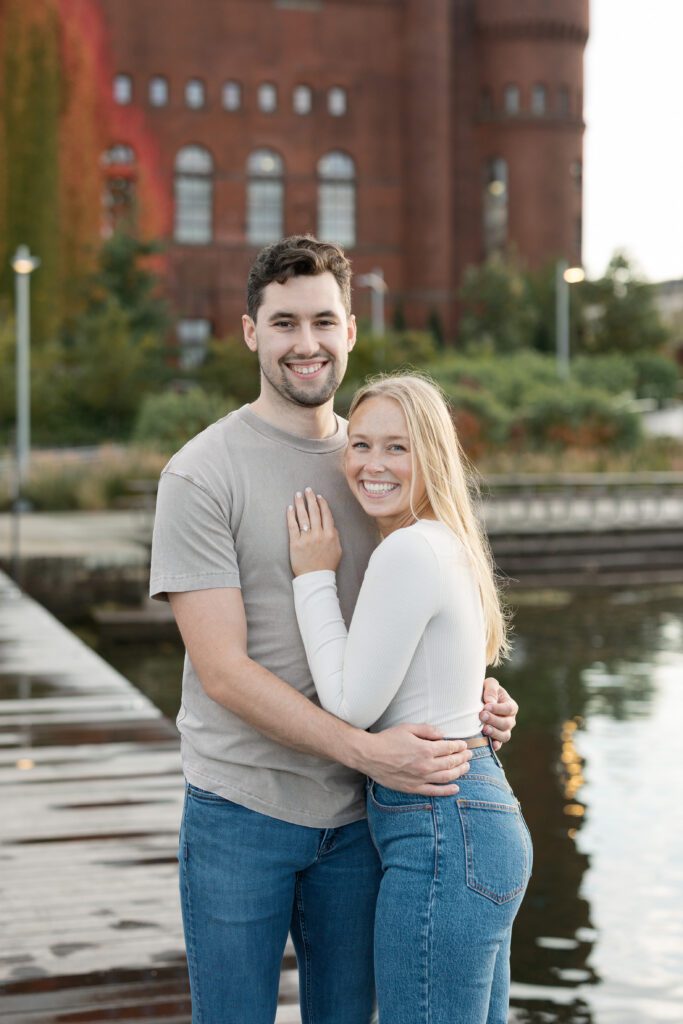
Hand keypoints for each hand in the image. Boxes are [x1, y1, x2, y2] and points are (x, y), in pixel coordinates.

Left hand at [287, 487, 341, 576]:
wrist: (315, 578)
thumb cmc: (327, 565)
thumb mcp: (337, 550)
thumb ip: (335, 536)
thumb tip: (331, 525)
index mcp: (330, 535)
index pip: (326, 514)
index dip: (322, 504)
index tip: (319, 496)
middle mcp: (319, 534)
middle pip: (314, 512)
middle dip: (311, 499)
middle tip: (308, 490)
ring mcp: (307, 538)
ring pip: (303, 516)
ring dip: (300, 503)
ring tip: (298, 494)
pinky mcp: (296, 543)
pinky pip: (293, 526)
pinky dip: (291, 516)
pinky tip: (290, 508)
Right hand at [356, 724, 471, 795]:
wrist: (369, 755)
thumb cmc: (387, 739)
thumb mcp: (408, 728)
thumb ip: (427, 730)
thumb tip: (442, 735)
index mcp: (425, 749)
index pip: (449, 748)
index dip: (459, 746)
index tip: (464, 745)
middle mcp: (426, 765)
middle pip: (451, 763)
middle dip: (462, 758)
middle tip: (469, 755)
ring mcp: (420, 778)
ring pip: (446, 777)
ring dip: (459, 772)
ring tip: (466, 768)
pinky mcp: (413, 788)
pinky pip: (434, 791)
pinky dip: (447, 790)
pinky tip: (456, 788)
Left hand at [479, 677, 517, 750]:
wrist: (476, 701)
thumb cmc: (485, 690)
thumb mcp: (489, 684)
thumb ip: (491, 690)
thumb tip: (490, 702)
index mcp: (510, 706)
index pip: (509, 709)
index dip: (498, 709)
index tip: (486, 706)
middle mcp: (510, 720)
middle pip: (507, 723)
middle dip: (494, 720)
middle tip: (481, 716)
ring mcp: (504, 730)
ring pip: (505, 735)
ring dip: (495, 733)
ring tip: (484, 729)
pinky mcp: (496, 738)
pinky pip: (499, 744)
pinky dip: (495, 745)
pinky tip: (490, 744)